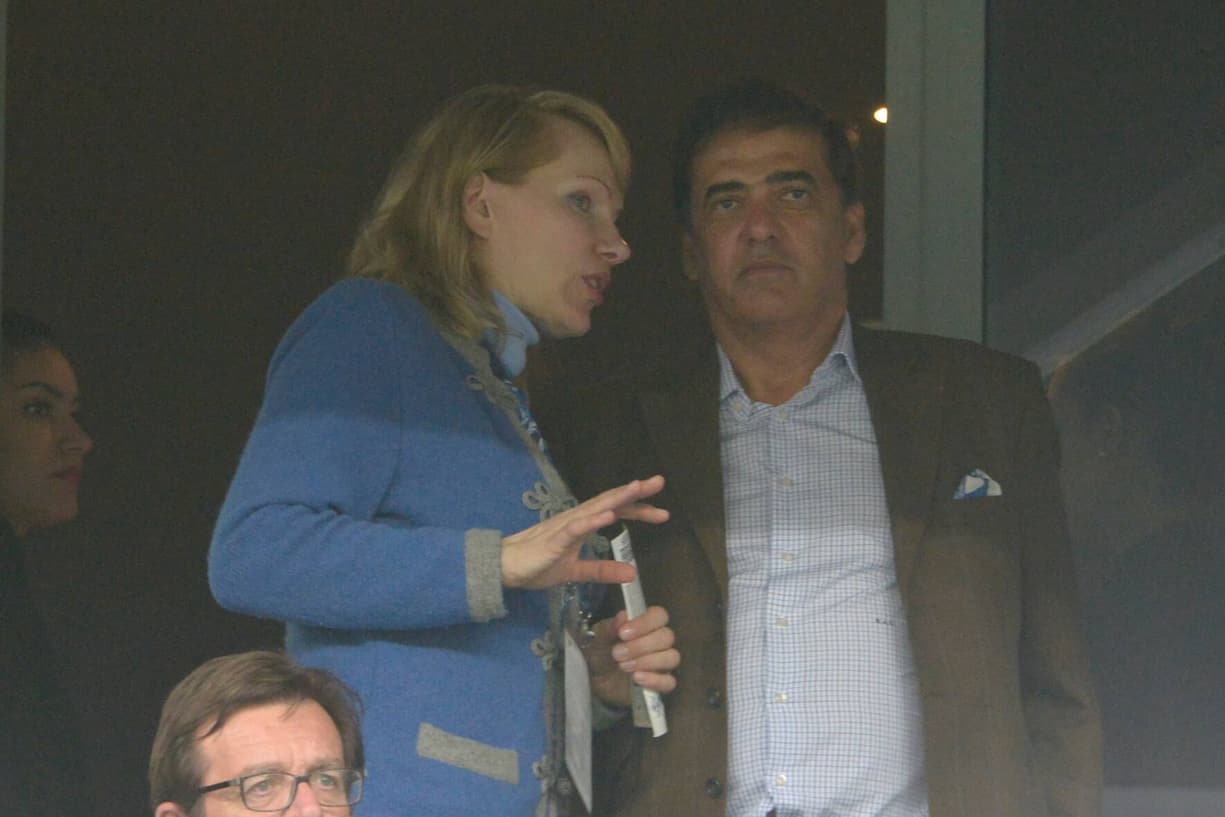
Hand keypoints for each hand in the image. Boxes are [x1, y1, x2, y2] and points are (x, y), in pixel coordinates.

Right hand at [501, 476, 668, 589]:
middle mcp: (577, 518)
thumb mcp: (576, 571)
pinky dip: (592, 521)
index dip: (639, 510)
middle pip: (610, 501)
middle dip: (635, 492)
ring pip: (595, 508)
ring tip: (637, 487)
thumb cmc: (538, 564)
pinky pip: (575, 529)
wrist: (505, 567)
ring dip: (617, 497)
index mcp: (584, 524)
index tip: (663, 512)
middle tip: (659, 481)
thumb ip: (603, 570)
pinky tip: (608, 517)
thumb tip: (631, 573)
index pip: (616, 512)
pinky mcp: (554, 540)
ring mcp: (565, 526)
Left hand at [586, 606, 679, 706]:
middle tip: (617, 653)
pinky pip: (669, 682)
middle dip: (641, 645)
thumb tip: (624, 616)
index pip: (660, 615)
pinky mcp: (660, 685)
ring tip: (623, 667)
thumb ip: (610, 627)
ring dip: (648, 661)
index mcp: (646, 624)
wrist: (592, 679)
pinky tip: (637, 679)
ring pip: (672, 657)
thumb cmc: (599, 651)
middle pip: (667, 637)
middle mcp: (658, 642)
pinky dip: (655, 680)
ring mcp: (662, 663)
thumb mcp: (598, 637)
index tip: (623, 633)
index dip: (645, 623)